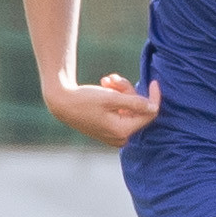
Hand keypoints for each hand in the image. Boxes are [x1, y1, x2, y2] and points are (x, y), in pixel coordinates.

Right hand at [44, 72, 160, 146]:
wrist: (61, 102)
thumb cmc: (84, 100)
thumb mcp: (111, 98)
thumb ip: (135, 102)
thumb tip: (154, 107)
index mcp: (122, 131)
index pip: (149, 114)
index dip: (154, 97)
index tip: (154, 82)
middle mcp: (120, 137)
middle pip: (137, 110)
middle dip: (128, 91)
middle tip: (113, 78)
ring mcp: (114, 134)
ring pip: (128, 108)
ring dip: (120, 92)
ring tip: (106, 80)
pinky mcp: (109, 129)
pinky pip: (120, 112)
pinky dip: (115, 98)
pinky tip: (105, 86)